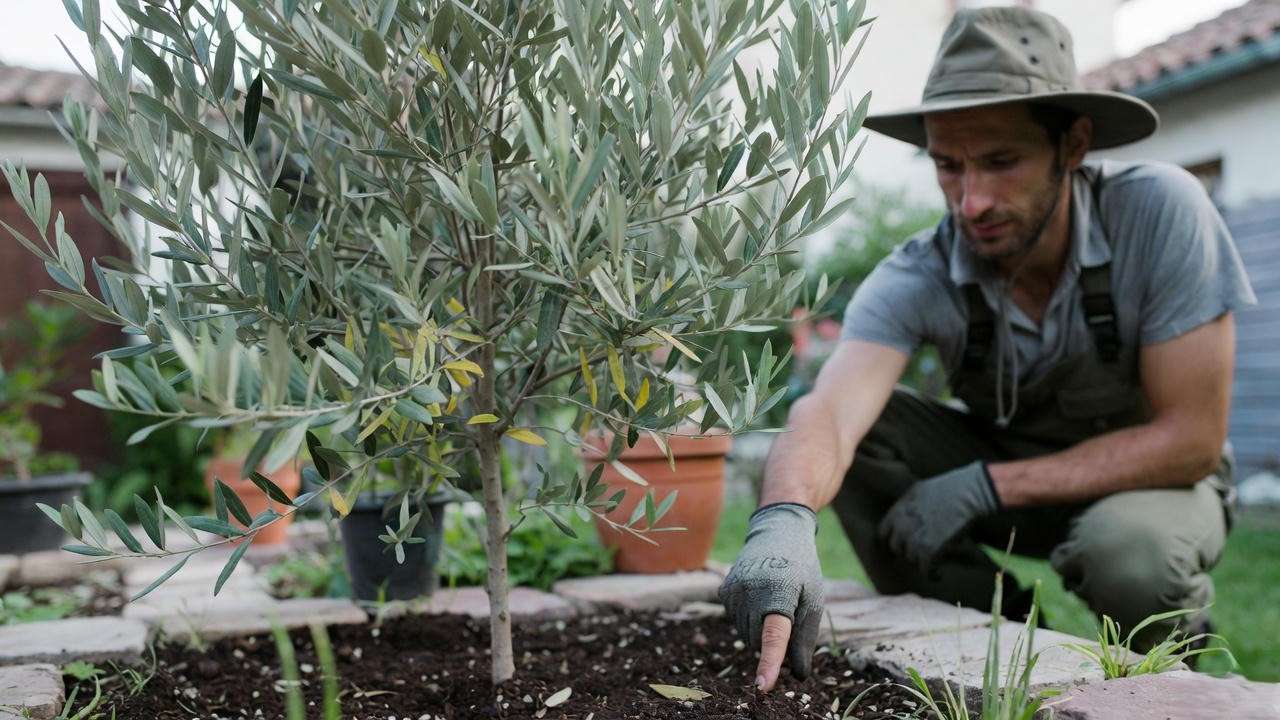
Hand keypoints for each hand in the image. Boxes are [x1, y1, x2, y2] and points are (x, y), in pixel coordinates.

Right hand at [717, 503, 824, 691]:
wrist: (777, 532)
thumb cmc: (802, 569)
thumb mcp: (813, 601)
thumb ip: (805, 639)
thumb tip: (798, 675)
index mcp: (780, 593)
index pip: (774, 636)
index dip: (770, 663)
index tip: (763, 686)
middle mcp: (751, 591)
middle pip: (759, 642)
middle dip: (774, 642)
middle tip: (790, 615)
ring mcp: (733, 591)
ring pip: (746, 635)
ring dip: (761, 630)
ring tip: (775, 600)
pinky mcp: (723, 591)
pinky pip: (736, 621)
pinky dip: (749, 619)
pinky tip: (759, 596)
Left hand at [878, 461, 1001, 572]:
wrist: (967, 493)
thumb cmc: (949, 489)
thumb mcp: (918, 492)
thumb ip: (907, 507)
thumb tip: (905, 519)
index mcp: (898, 510)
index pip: (882, 533)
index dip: (893, 541)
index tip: (902, 546)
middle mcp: (902, 525)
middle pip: (897, 548)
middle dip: (908, 551)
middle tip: (922, 553)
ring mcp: (914, 538)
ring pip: (911, 559)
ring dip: (921, 562)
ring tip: (933, 561)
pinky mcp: (930, 550)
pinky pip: (925, 570)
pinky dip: (932, 575)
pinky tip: (938, 575)